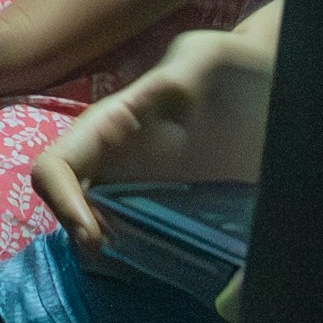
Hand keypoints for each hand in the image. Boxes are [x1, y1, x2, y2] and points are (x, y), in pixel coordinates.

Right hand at [26, 25, 268, 260]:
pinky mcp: (169, 208)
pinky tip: (177, 263)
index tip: (95, 233)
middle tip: (128, 260)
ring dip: (112, 257)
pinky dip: (143, 261)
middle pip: (70, 210)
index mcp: (109, 127)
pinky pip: (138, 243)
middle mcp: (113, 162)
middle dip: (87, 240)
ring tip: (153, 264)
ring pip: (99, 232)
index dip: (61, 201)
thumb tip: (148, 100)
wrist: (268, 83)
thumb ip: (181, 73)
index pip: (54, 167)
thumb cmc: (232, 64)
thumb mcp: (206, 57)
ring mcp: (138, 188)